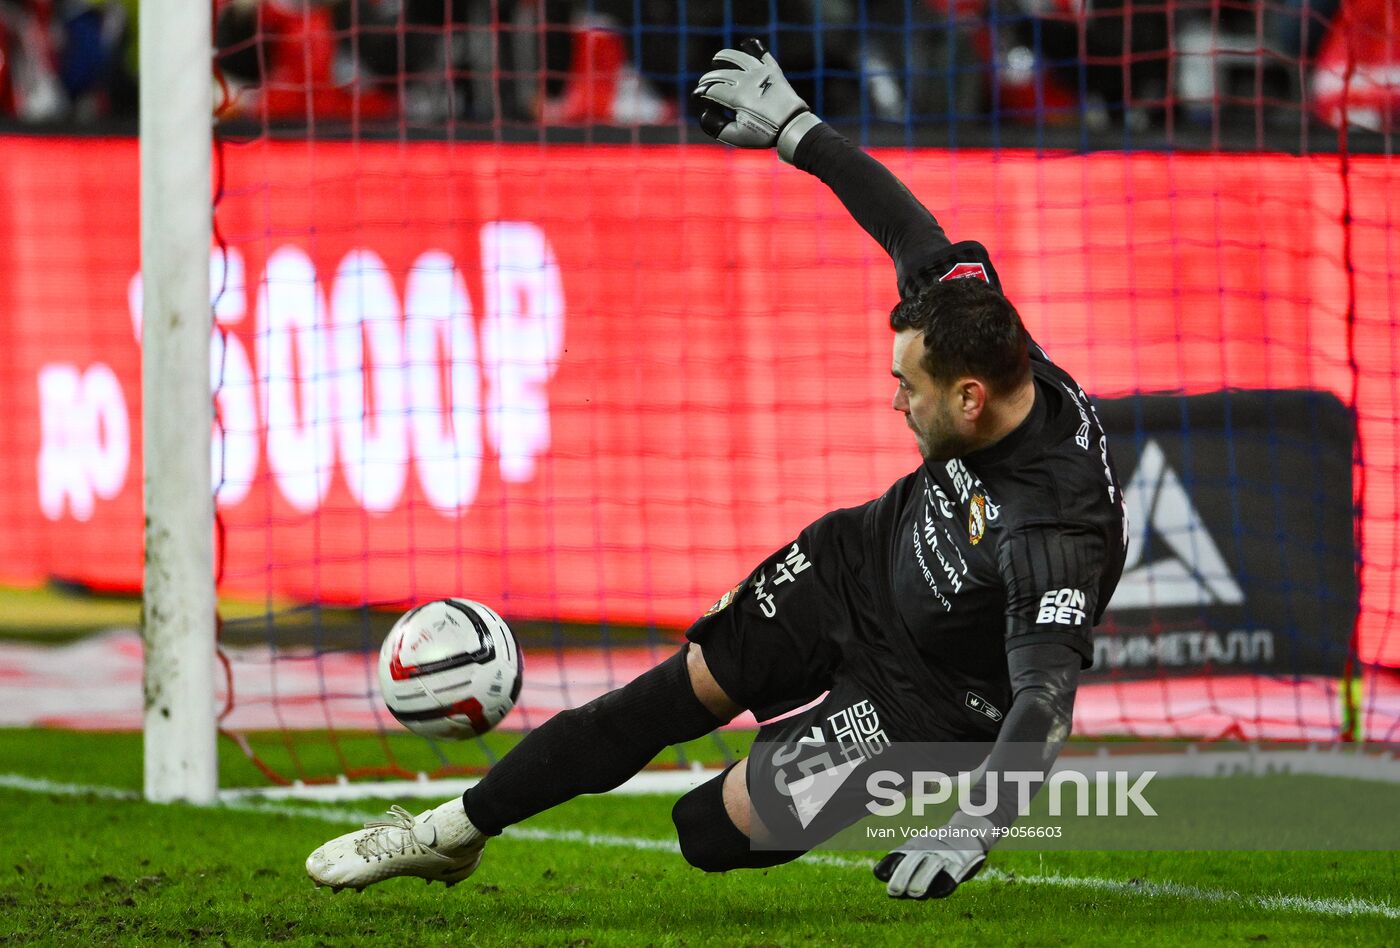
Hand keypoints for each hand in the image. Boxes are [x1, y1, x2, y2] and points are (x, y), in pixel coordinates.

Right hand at [691, 38, 821, 161]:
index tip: (697, 95)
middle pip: (722, 73)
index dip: (702, 91)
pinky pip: (763, 54)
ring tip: (717, 58)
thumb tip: (704, 113)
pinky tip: (747, 43)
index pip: (713, 89)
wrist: (793, 126)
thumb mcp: (737, 137)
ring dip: (726, 56)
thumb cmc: (764, 134)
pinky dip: (754, 47)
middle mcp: (748, 80)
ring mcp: (761, 73)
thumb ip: (717, 127)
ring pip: (740, 58)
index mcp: (737, 97)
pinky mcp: (774, 71)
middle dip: (709, 77)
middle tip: (703, 82)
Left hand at [873, 813, 992, 899]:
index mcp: (914, 847)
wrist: (966, 833)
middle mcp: (927, 849)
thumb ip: (901, 861)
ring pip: (932, 867)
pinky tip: (938, 894)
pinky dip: (945, 884)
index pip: (898, 855)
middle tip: (893, 891)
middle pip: (913, 861)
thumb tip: (880, 874)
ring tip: (914, 893)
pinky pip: (952, 874)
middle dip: (903, 876)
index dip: (889, 864)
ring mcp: (944, 855)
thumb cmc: (934, 848)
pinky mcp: (960, 864)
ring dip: (922, 880)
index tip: (880, 875)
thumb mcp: (917, 849)